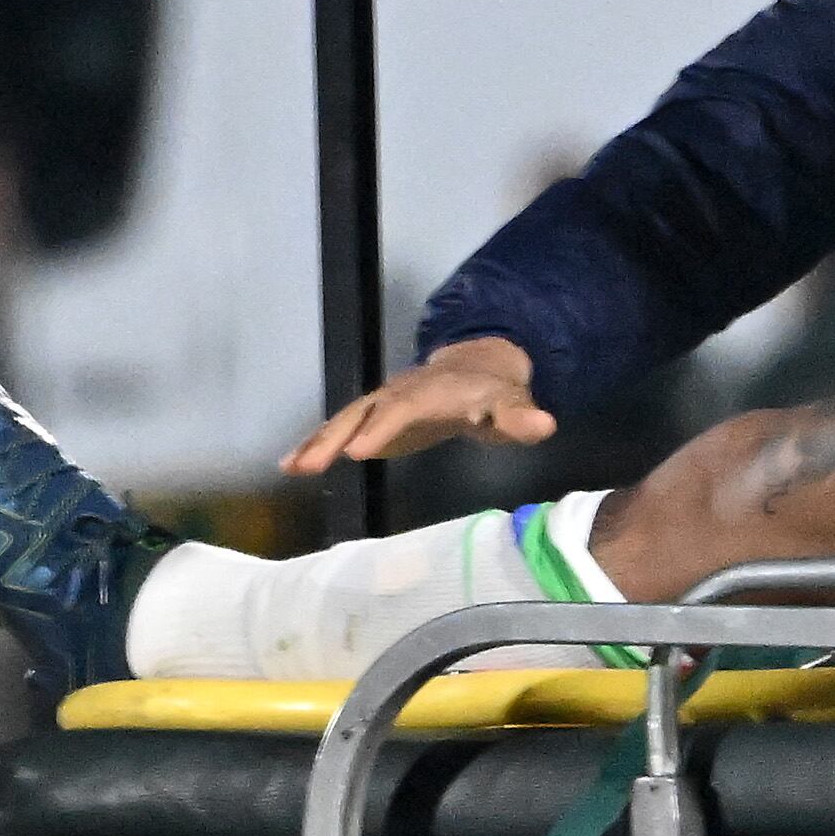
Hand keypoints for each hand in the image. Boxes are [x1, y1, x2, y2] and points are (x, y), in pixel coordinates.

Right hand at [279, 337, 556, 474]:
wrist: (479, 369)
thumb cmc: (496, 394)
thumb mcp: (513, 405)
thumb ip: (522, 417)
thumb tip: (544, 424)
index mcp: (434, 390)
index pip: (404, 407)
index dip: (382, 426)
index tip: (359, 450)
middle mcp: (400, 392)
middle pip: (365, 410)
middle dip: (338, 435)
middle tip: (311, 463)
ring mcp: (382, 402)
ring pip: (346, 418)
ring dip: (318, 441)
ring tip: (292, 466)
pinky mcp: (371, 417)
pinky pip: (340, 428)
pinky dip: (315, 442)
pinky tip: (291, 464)